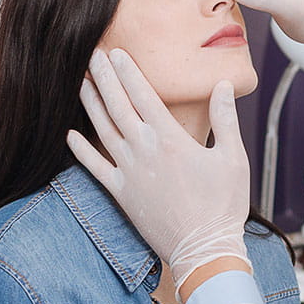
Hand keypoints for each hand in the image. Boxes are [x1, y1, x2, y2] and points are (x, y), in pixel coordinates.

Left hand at [69, 48, 251, 301]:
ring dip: (90, 104)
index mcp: (171, 138)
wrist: (204, 249)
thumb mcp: (233, 158)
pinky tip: (69, 135)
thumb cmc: (223, 206)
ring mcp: (129, 172)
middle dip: (103, 78)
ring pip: (103, 130)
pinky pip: (95, 167)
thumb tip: (222, 86)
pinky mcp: (122, 194)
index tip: (116, 53)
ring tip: (79, 82)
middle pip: (117, 105)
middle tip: (92, 55)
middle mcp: (144, 150)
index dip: (128, 71)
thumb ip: (225, 119)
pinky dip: (80, 150)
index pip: (143, 95)